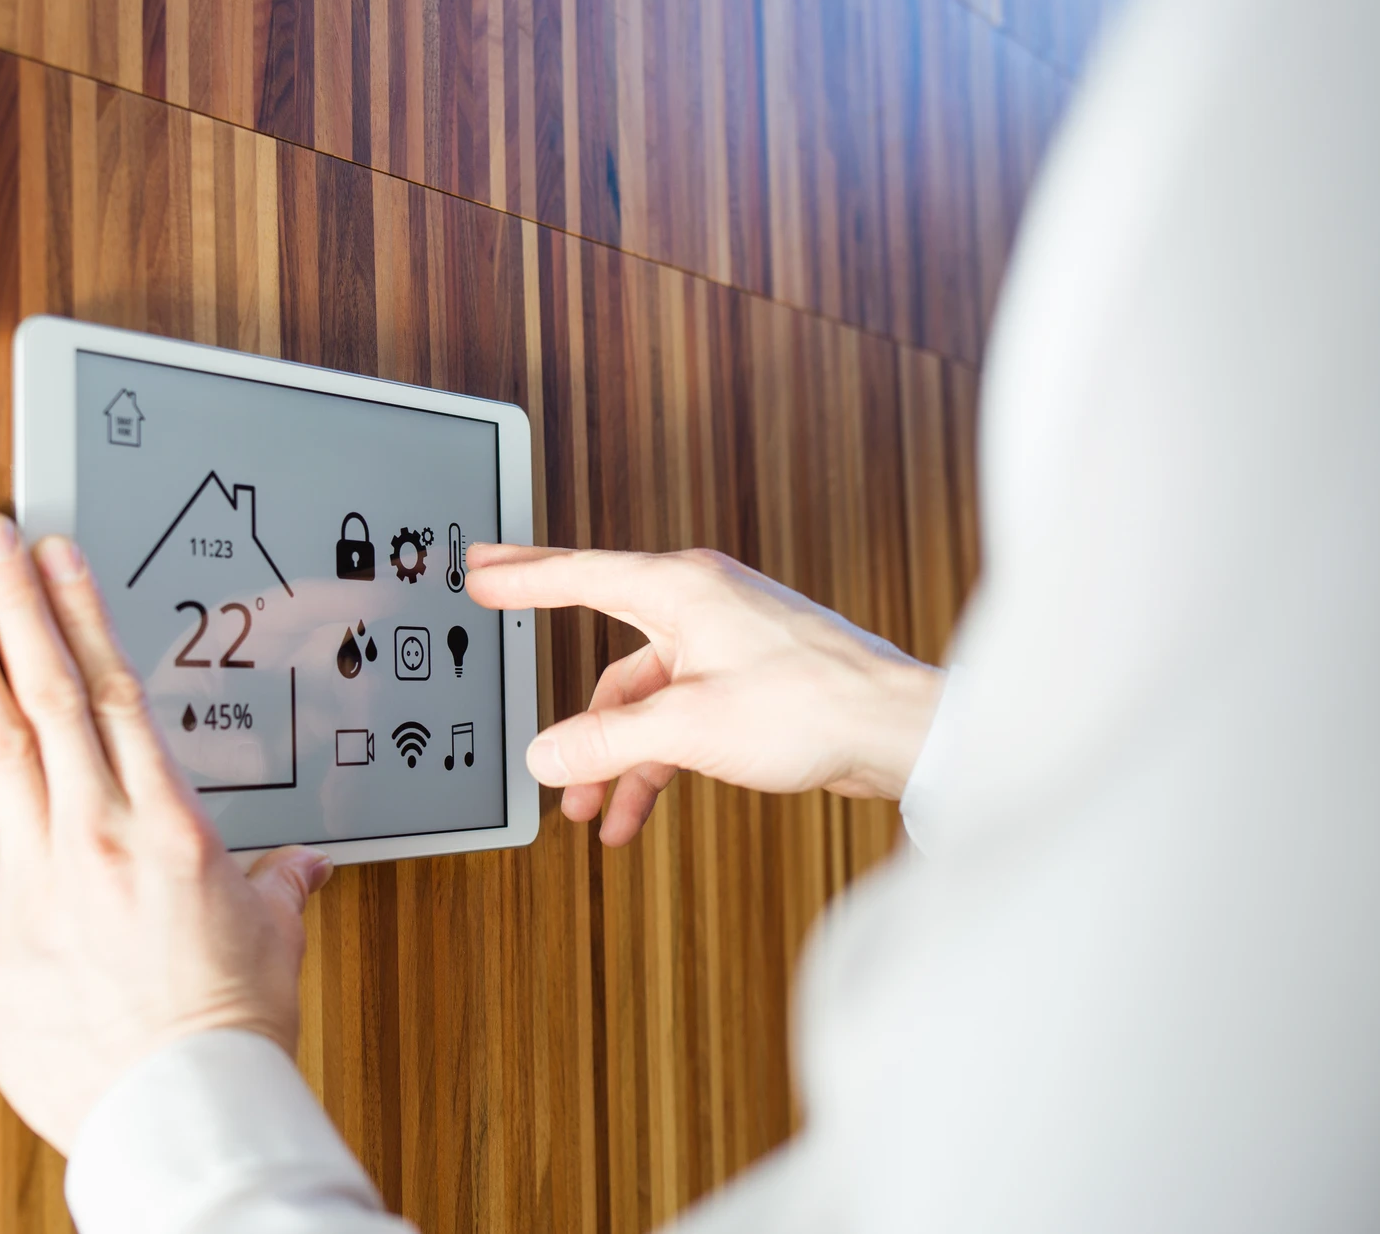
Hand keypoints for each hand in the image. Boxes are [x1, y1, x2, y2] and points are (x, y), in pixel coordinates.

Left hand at [0, 514, 332, 1154]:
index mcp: (172, 825)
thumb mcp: (272, 939)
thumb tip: (303, 866)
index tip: (57, 561)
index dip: (80, 616)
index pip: (119, 694)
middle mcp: (101, 832)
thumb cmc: (227, 1029)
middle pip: (50, 694)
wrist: (182, 1108)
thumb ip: (281, 884)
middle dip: (15, 606)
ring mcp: (36, 874)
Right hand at [466, 545, 942, 844]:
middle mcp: (702, 606)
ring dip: (611, 754)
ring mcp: (726, 645)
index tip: (479, 569)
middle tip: (501, 625)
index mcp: (682, 590)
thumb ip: (609, 743)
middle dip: (559, 680)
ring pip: (642, 696)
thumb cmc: (815, 705)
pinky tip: (635, 809)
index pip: (580, 573)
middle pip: (606, 638)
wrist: (900, 729)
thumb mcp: (689, 727)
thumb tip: (547, 755)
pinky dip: (652, 762)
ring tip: (586, 807)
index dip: (522, 574)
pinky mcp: (747, 684)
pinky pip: (677, 719)